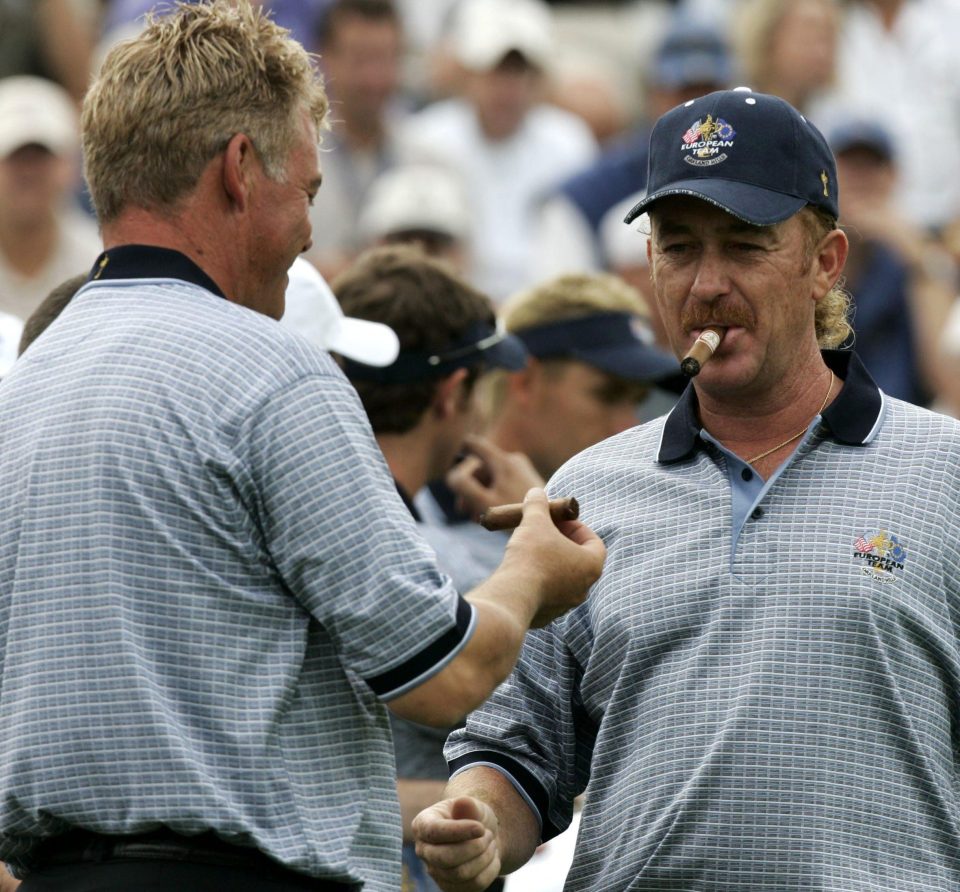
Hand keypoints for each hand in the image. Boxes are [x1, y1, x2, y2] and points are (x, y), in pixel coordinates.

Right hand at [413, 797, 502, 891]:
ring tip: (491, 843)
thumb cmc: (472, 816)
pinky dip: (489, 871)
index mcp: (423, 824)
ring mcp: (435, 872)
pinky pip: (472, 886)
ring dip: (484, 857)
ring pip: (460, 874)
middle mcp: (423, 850)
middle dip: (474, 847)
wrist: (479, 835)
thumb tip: (462, 802)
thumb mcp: (472, 805)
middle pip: (445, 858)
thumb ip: (468, 804)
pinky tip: (492, 857)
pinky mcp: (449, 887)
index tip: (481, 828)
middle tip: (489, 834)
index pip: (434, 831)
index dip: (459, 831)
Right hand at [446, 435, 543, 520]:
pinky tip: (490, 515)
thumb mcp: (483, 502)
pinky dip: (493, 496)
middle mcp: (513, 460)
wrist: (555, 524)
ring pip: (492, 478)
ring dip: (480, 495)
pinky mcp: (528, 482)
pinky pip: (503, 484)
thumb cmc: (517, 515)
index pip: (474, 445)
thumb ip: (463, 486)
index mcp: (502, 461)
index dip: (460, 452)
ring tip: (476, 517)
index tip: (455, 468)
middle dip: (469, 487)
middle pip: (481, 467)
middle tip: (463, 510)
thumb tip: (452, 475)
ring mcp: (522, 470)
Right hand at [502, 487, 605, 627]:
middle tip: (544, 532)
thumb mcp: (535, 520)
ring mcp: (566, 605)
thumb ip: (538, 504)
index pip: (593, 541)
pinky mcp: (547, 616)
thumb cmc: (531, 556)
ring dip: (548, 562)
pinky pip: (545, 593)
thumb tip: (536, 493)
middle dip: (561, 543)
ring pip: (561, 578)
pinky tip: (519, 571)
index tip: (559, 520)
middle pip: (577, 559)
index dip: (576, 527)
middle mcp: (584, 588)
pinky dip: (536, 581)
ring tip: (529, 550)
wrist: (512, 596)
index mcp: (592, 565)